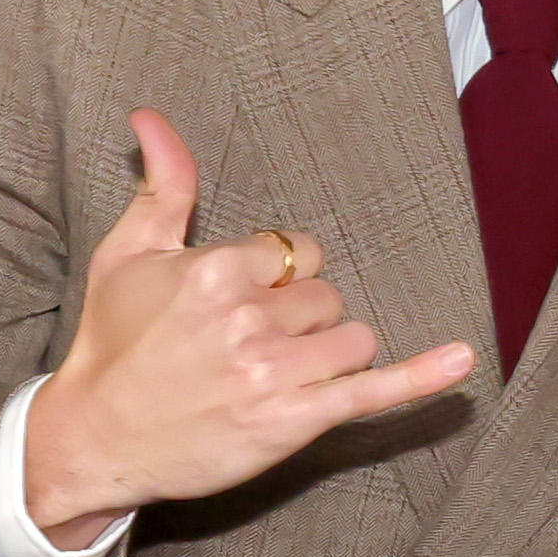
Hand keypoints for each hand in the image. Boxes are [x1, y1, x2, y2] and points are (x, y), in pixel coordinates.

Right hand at [23, 109, 473, 534]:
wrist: (94, 440)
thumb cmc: (112, 344)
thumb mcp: (127, 254)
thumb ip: (163, 185)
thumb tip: (153, 116)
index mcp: (216, 268)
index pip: (298, 252)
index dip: (277, 278)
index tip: (240, 304)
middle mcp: (249, 317)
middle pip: (326, 297)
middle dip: (297, 318)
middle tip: (241, 348)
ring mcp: (275, 372)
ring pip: (351, 339)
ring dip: (326, 354)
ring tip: (269, 376)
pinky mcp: (293, 420)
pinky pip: (374, 391)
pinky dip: (422, 376)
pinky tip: (463, 360)